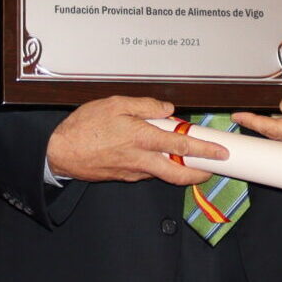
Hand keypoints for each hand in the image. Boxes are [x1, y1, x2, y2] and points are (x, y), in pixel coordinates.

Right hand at [47, 96, 222, 184]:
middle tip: (212, 168)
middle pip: (178, 175)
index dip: (204, 150)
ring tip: (184, 154)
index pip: (181, 147)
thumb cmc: (84, 127)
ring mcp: (133, 172)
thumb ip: (144, 106)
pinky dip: (158, 165)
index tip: (220, 152)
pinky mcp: (125, 177)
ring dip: (178, 167)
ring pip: (164, 173)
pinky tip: (155, 153)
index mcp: (141, 138)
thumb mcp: (114, 105)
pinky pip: (147, 171)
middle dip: (199, 174)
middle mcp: (141, 159)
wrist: (61, 152)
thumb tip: (168, 109)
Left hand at [232, 74, 281, 148]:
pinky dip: (276, 134)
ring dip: (266, 132)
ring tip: (251, 120)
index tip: (239, 116)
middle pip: (275, 139)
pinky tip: (268, 125)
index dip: (255, 123)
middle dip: (257, 128)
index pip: (276, 129)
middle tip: (240, 118)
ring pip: (281, 142)